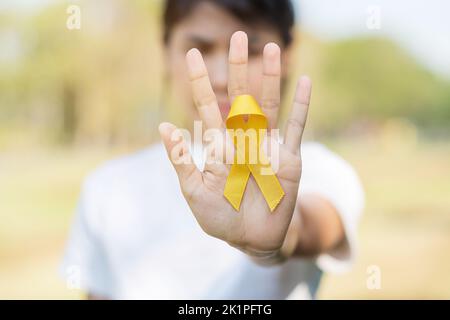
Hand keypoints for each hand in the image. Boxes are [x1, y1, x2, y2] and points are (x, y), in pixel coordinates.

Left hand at [159, 31, 310, 259]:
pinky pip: (296, 128)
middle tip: (238, 37)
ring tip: (271, 48)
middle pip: (241, 97)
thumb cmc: (219, 217)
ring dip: (271, 77)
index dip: (201, 83)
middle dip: (239, 69)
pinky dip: (301, 106)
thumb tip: (164, 126)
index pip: (208, 107)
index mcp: (220, 146)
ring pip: (269, 105)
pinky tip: (305, 82)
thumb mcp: (194, 191)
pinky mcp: (290, 159)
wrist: (250, 239)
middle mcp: (243, 139)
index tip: (191, 56)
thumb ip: (182, 159)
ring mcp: (268, 146)